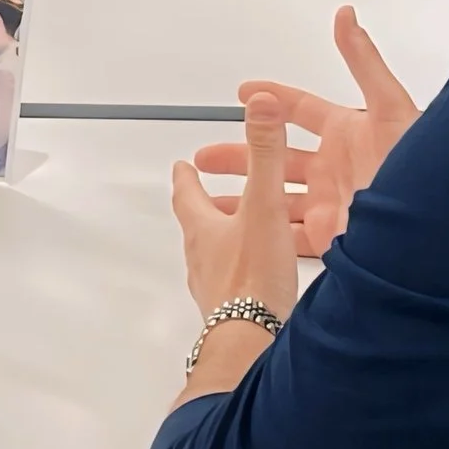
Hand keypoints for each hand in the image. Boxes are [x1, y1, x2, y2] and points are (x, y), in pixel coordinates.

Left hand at [171, 89, 302, 323]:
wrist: (250, 343)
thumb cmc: (252, 281)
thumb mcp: (263, 206)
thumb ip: (266, 154)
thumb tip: (260, 105)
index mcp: (205, 227)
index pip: (188, 193)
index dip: (187, 176)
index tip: (183, 164)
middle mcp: (205, 257)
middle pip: (199, 226)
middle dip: (205, 207)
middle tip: (207, 196)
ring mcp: (216, 287)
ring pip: (216, 256)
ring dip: (226, 240)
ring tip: (239, 233)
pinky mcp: (234, 311)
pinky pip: (236, 283)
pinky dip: (246, 271)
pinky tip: (262, 277)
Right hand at [191, 6, 419, 257]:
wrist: (433, 235)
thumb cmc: (423, 170)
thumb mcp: (392, 109)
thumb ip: (364, 62)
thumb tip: (346, 16)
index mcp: (349, 133)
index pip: (301, 109)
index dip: (273, 99)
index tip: (245, 92)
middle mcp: (335, 169)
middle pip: (276, 156)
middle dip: (240, 154)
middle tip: (207, 156)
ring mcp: (329, 204)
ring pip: (273, 196)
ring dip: (242, 196)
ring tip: (209, 198)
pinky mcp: (327, 238)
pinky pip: (284, 233)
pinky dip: (258, 232)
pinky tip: (236, 231)